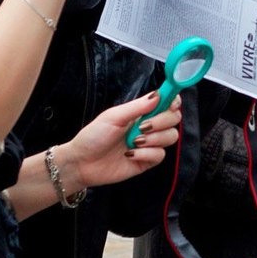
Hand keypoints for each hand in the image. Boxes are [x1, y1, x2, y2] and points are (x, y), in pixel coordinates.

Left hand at [61, 91, 182, 192]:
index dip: (173, 101)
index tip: (170, 104)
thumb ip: (137, 107)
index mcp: (142, 112)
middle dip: (162, 121)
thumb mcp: (113, 117)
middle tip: (143, 126)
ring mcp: (150, 144)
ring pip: (171, 137)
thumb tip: (159, 94)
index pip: (168, 102)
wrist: (82, 163)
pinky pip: (160, 155)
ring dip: (154, 139)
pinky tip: (130, 154)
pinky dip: (146, 154)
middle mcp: (150, 126)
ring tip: (134, 142)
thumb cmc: (94, 136)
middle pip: (174, 119)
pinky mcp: (148, 161)